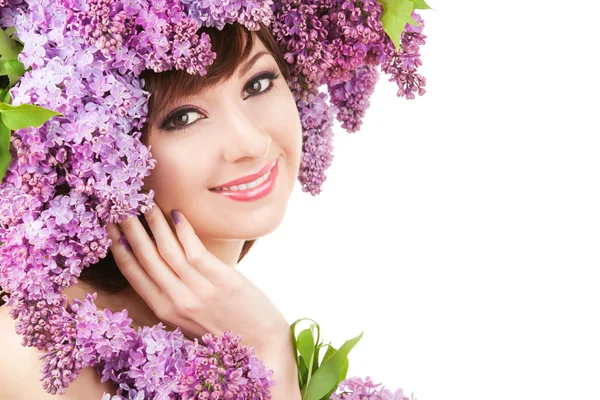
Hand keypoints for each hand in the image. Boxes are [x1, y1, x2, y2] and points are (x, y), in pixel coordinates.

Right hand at [104, 202, 294, 363]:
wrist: (263, 345)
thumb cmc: (225, 330)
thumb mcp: (189, 318)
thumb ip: (173, 296)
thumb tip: (160, 261)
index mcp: (165, 311)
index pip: (133, 274)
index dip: (119, 249)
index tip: (109, 227)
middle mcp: (177, 302)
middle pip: (146, 259)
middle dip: (130, 230)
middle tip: (120, 207)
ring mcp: (200, 292)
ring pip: (168, 252)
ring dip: (154, 225)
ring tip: (146, 204)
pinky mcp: (223, 282)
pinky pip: (195, 252)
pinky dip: (184, 231)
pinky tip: (176, 214)